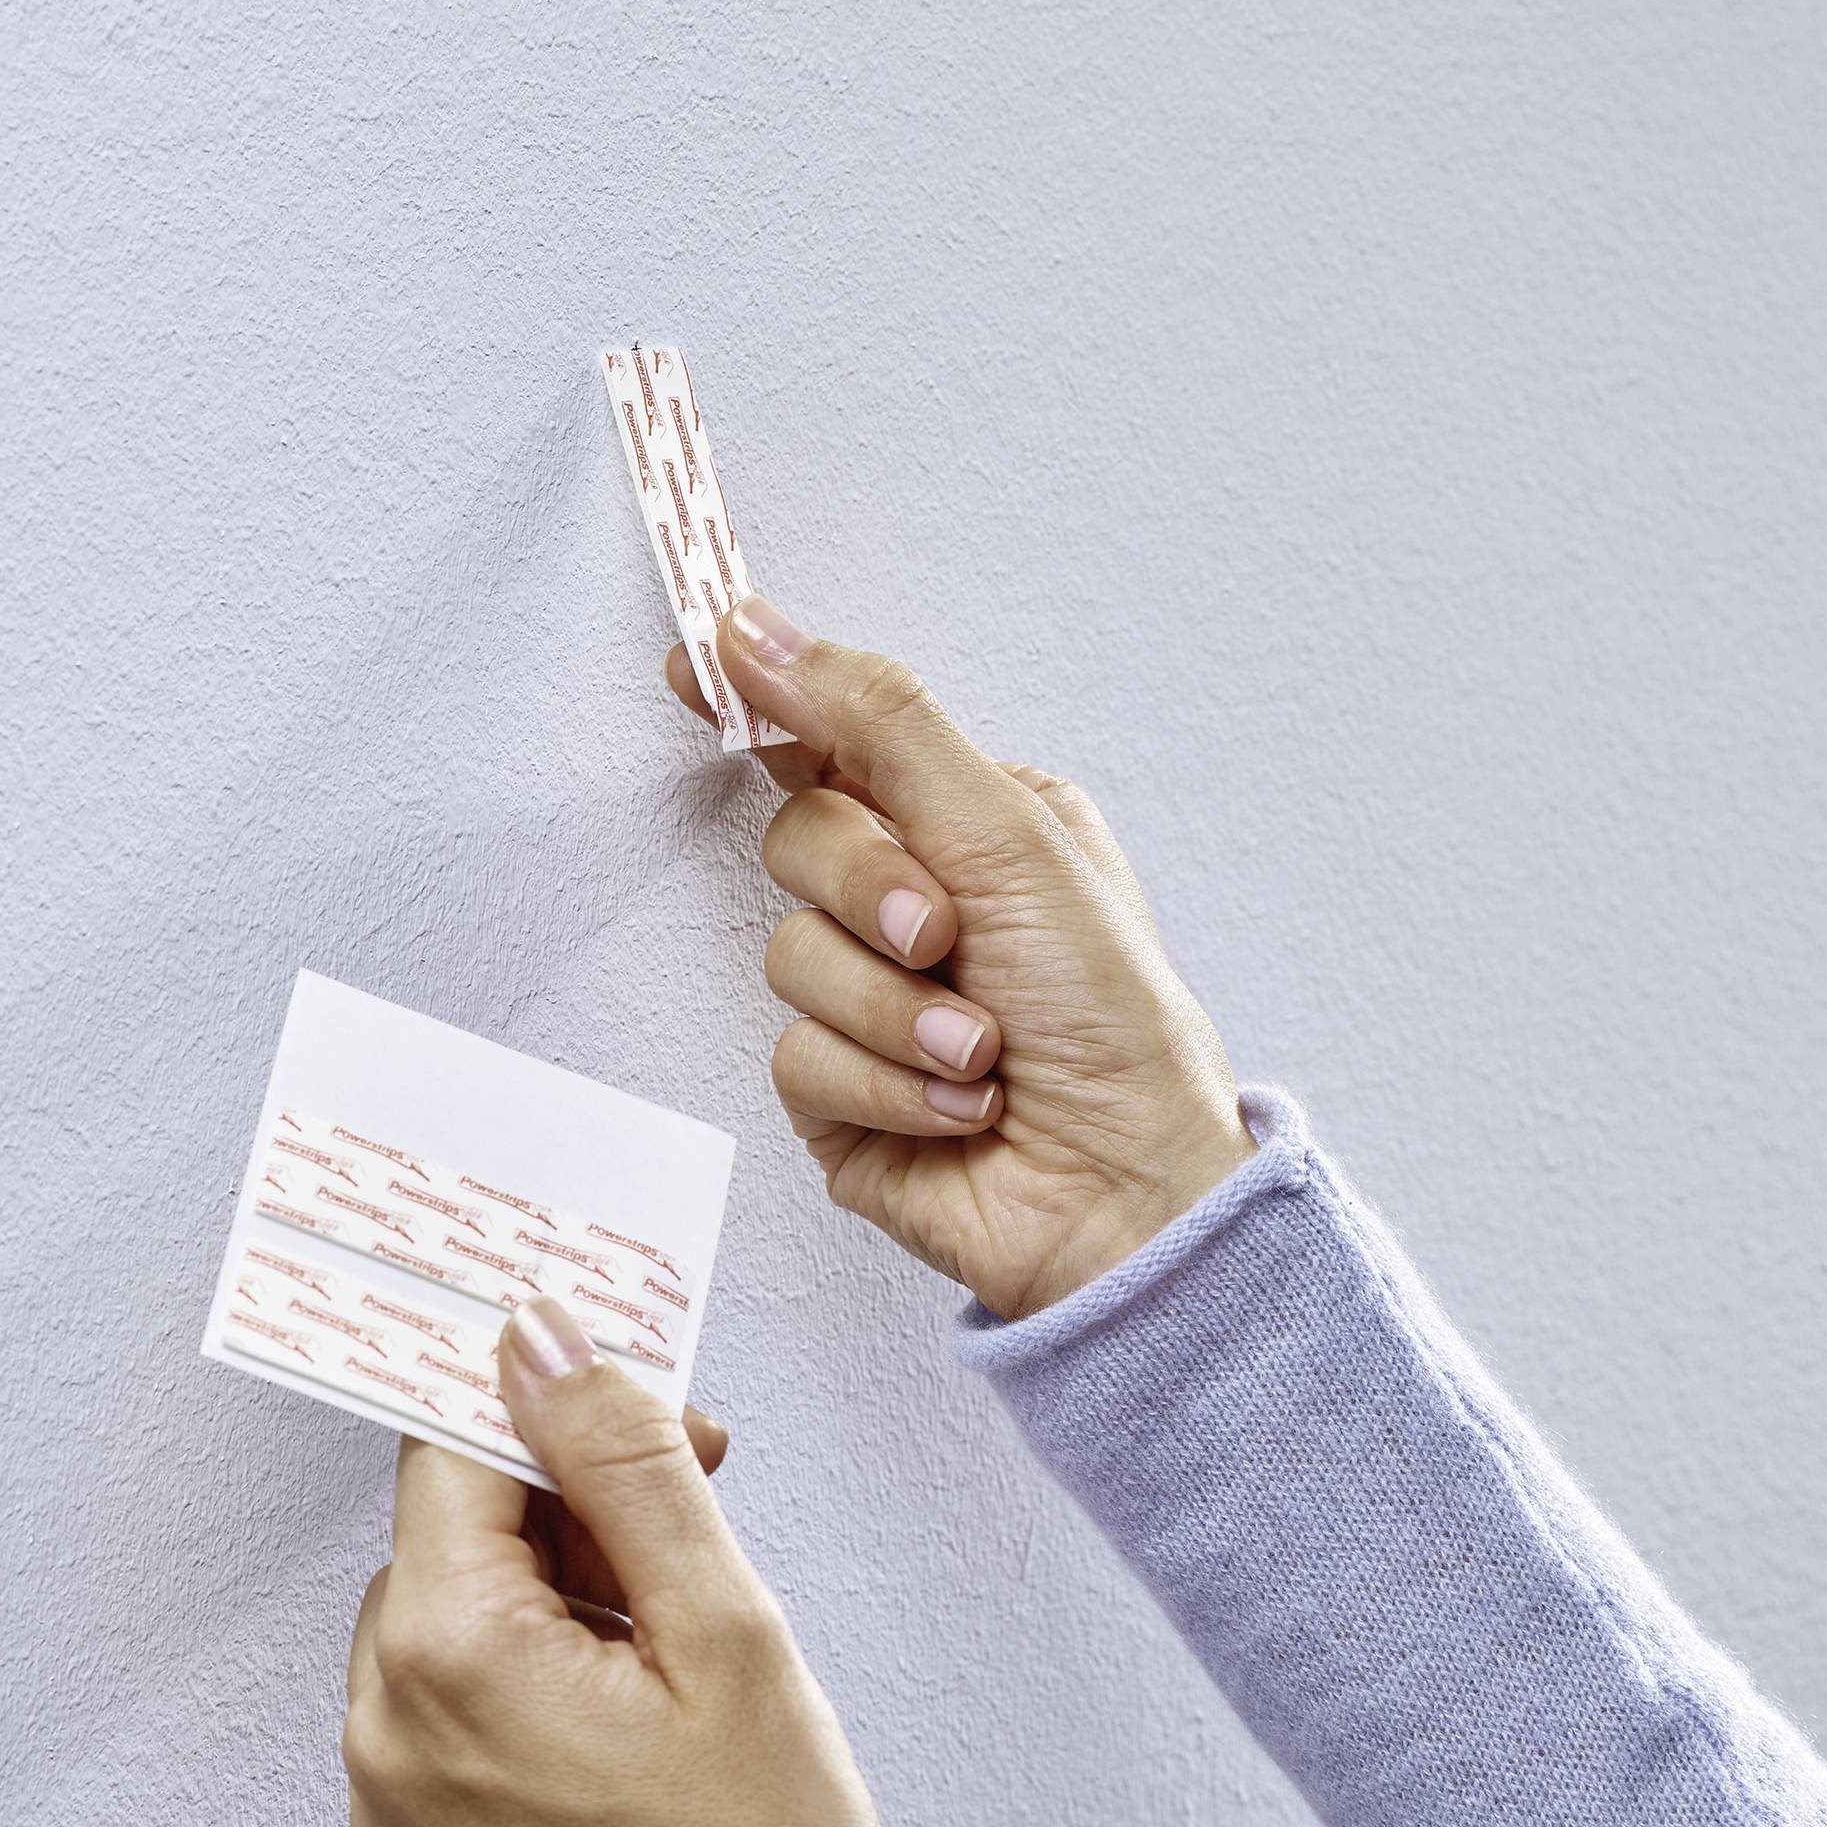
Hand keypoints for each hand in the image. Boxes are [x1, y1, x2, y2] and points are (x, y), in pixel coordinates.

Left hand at [343, 1295, 887, 1826]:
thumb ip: (626, 1464)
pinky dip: (511, 1717)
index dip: (554, 1415)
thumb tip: (547, 1343)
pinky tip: (611, 1750)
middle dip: (560, 1524)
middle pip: (449, 1545)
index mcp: (451, 1654)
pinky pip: (436, 1740)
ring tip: (655, 1675)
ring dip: (536, 1621)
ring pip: (443, 1638)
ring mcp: (384, 1817)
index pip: (456, 1450)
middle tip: (679, 1556)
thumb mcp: (724, 1627)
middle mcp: (384, 1735)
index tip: (621, 1411)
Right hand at [667, 594, 1254, 1319]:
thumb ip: (879, 724)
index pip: (839, 742)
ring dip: (893, 1012)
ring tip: (980, 1054)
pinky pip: (796, 1058)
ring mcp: (870, 1004)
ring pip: (787, 958)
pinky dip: (884, 1085)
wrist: (1128, 1195)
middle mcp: (916, 904)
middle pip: (796, 841)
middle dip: (866, 891)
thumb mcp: (1009, 833)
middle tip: (939, 934)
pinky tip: (958, 1108)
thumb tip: (760, 631)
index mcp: (971, 824)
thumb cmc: (1113, 1020)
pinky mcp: (840, 1098)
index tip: (698, 665)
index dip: (765, 703)